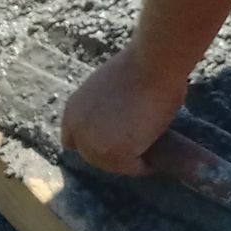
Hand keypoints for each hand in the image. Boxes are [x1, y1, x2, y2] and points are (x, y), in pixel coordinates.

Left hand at [61, 46, 188, 176]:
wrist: (154, 63)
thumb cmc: (141, 66)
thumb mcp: (109, 88)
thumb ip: (105, 108)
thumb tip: (120, 122)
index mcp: (73, 111)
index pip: (74, 140)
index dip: (95, 141)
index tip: (115, 140)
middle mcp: (78, 130)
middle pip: (93, 156)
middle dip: (113, 153)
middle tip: (136, 148)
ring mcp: (94, 145)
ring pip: (113, 165)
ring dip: (130, 161)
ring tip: (151, 154)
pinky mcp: (115, 155)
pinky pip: (134, 168)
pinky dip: (145, 166)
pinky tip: (157, 157)